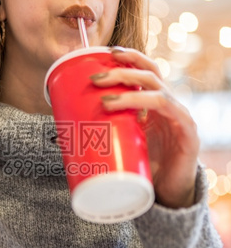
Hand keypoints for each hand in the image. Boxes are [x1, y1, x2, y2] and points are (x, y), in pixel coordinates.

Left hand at [91, 47, 198, 208]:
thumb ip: (103, 135)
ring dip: (130, 92)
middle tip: (96, 78)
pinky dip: (152, 109)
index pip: (146, 70)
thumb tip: (59, 135)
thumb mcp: (122, 145)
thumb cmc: (143, 167)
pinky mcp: (188, 133)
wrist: (169, 195)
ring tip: (105, 101)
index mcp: (155, 102)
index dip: (130, 57)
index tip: (107, 53)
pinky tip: (139, 115)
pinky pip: (171, 112)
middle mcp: (170, 104)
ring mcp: (180, 117)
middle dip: (122, 72)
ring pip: (158, 92)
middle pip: (149, 75)